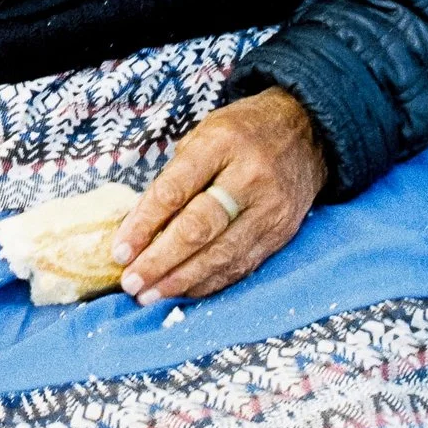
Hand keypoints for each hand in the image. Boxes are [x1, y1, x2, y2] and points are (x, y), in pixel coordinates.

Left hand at [111, 88, 326, 304]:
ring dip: (180, 281)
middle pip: (198, 228)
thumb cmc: (243, 132)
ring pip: (220, 255)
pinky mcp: (281, 233)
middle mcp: (249, 178)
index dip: (144, 224)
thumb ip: (176, 176)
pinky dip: (209, 282)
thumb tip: (139, 226)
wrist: (306, 133)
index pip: (176, 190)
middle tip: (131, 281)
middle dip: (160, 260)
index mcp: (222, 144)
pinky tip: (183, 290)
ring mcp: (270, 209)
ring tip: (149, 295)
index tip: (120, 250)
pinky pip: (241, 265)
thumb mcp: (204, 134)